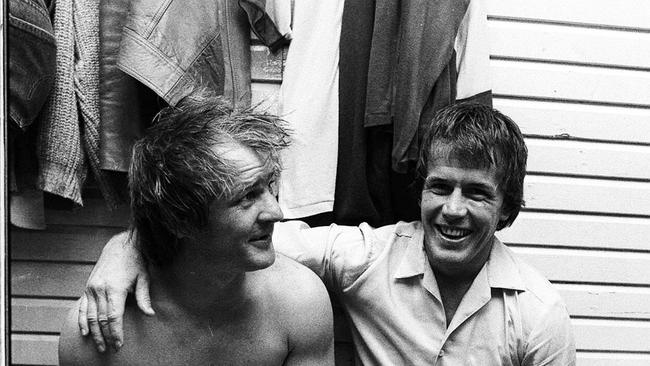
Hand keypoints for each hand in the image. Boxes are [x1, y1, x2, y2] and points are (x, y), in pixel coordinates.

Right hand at [78, 230, 153, 351]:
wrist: (120, 244)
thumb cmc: (135, 261)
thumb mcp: (144, 277)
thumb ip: (144, 297)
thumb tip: (150, 314)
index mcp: (115, 288)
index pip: (113, 317)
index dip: (116, 332)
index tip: (120, 344)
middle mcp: (100, 289)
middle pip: (101, 319)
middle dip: (106, 336)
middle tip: (111, 350)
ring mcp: (91, 288)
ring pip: (90, 316)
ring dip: (95, 333)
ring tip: (100, 346)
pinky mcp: (88, 287)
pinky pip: (82, 307)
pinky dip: (83, 321)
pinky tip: (85, 333)